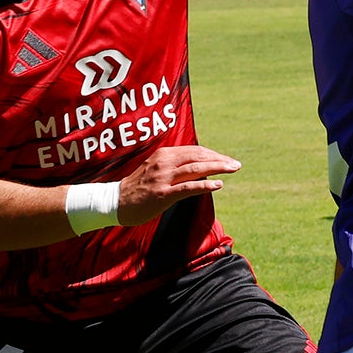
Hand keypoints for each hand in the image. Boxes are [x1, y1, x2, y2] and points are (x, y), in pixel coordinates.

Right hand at [115, 145, 240, 226]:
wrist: (116, 201)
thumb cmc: (138, 188)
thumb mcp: (155, 169)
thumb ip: (174, 166)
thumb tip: (196, 166)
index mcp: (164, 155)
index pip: (194, 151)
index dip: (213, 154)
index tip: (227, 160)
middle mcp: (164, 163)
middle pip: (198, 157)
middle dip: (219, 160)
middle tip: (236, 165)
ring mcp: (163, 178)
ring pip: (196, 169)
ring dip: (217, 168)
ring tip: (232, 169)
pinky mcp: (163, 194)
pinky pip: (188, 187)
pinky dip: (205, 185)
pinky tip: (218, 184)